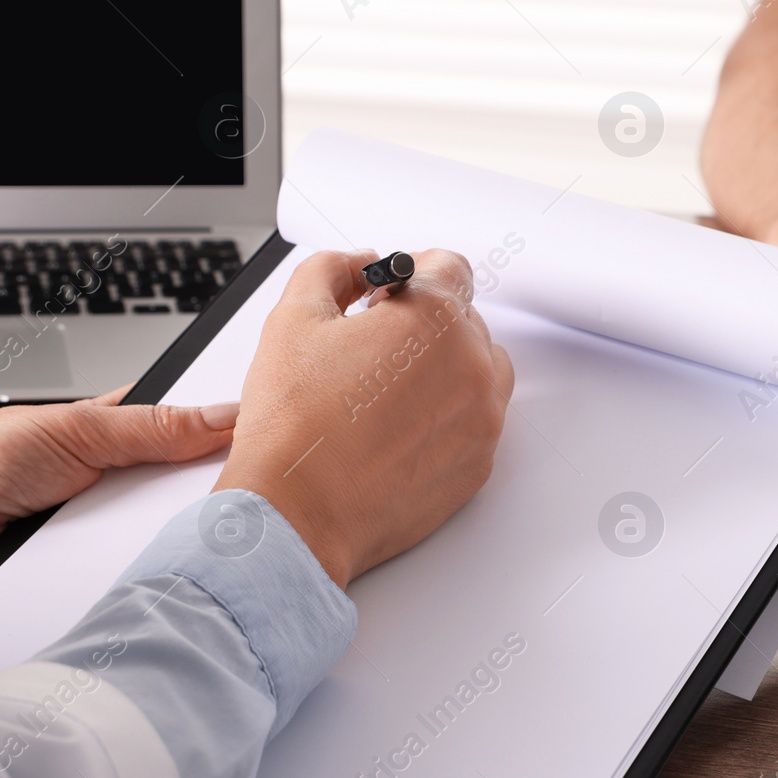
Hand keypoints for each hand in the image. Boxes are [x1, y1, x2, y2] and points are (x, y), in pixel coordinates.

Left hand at [0, 388, 238, 604]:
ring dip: (170, 540)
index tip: (263, 443)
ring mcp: (102, 531)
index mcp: (117, 431)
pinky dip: (139, 575)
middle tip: (237, 501)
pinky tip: (153, 575)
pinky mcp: (87, 574)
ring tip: (196, 542)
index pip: (189, 431)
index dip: (223, 437)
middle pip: (183, 492)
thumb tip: (223, 415)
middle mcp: (115, 481)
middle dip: (203, 497)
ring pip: (161, 538)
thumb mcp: (76, 429)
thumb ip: (152, 425)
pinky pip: (128, 576)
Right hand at [213, 249, 513, 587]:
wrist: (298, 512)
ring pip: (477, 372)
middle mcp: (471, 365)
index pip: (451, 267)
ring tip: (386, 394)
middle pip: (463, 321)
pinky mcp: (478, 464)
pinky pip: (474, 423)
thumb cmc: (296, 425)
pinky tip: (396, 431)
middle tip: (372, 349)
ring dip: (442, 370)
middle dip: (422, 325)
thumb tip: (358, 265)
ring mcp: (482, 419)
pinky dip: (445, 419)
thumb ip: (332, 269)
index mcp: (434, 318)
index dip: (414, 273)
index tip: (392, 292)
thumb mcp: (295, 316)